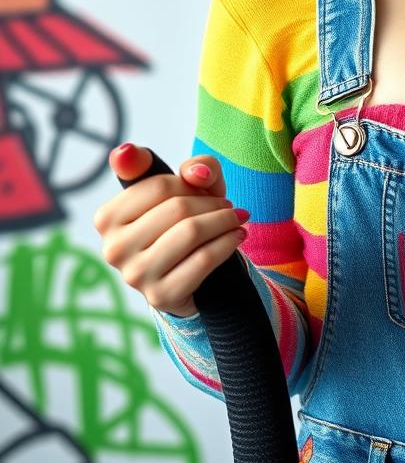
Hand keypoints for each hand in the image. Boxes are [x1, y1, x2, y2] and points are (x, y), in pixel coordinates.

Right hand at [94, 143, 249, 316]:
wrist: (189, 273)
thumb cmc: (184, 221)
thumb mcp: (190, 188)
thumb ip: (195, 167)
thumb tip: (197, 172)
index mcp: (107, 218)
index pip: (159, 185)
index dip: (191, 183)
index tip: (205, 188)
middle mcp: (114, 248)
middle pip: (177, 208)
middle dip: (212, 203)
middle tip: (228, 206)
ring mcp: (135, 275)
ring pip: (192, 232)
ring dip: (225, 221)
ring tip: (237, 218)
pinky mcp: (161, 295)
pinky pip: (204, 259)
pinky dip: (228, 242)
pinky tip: (238, 236)